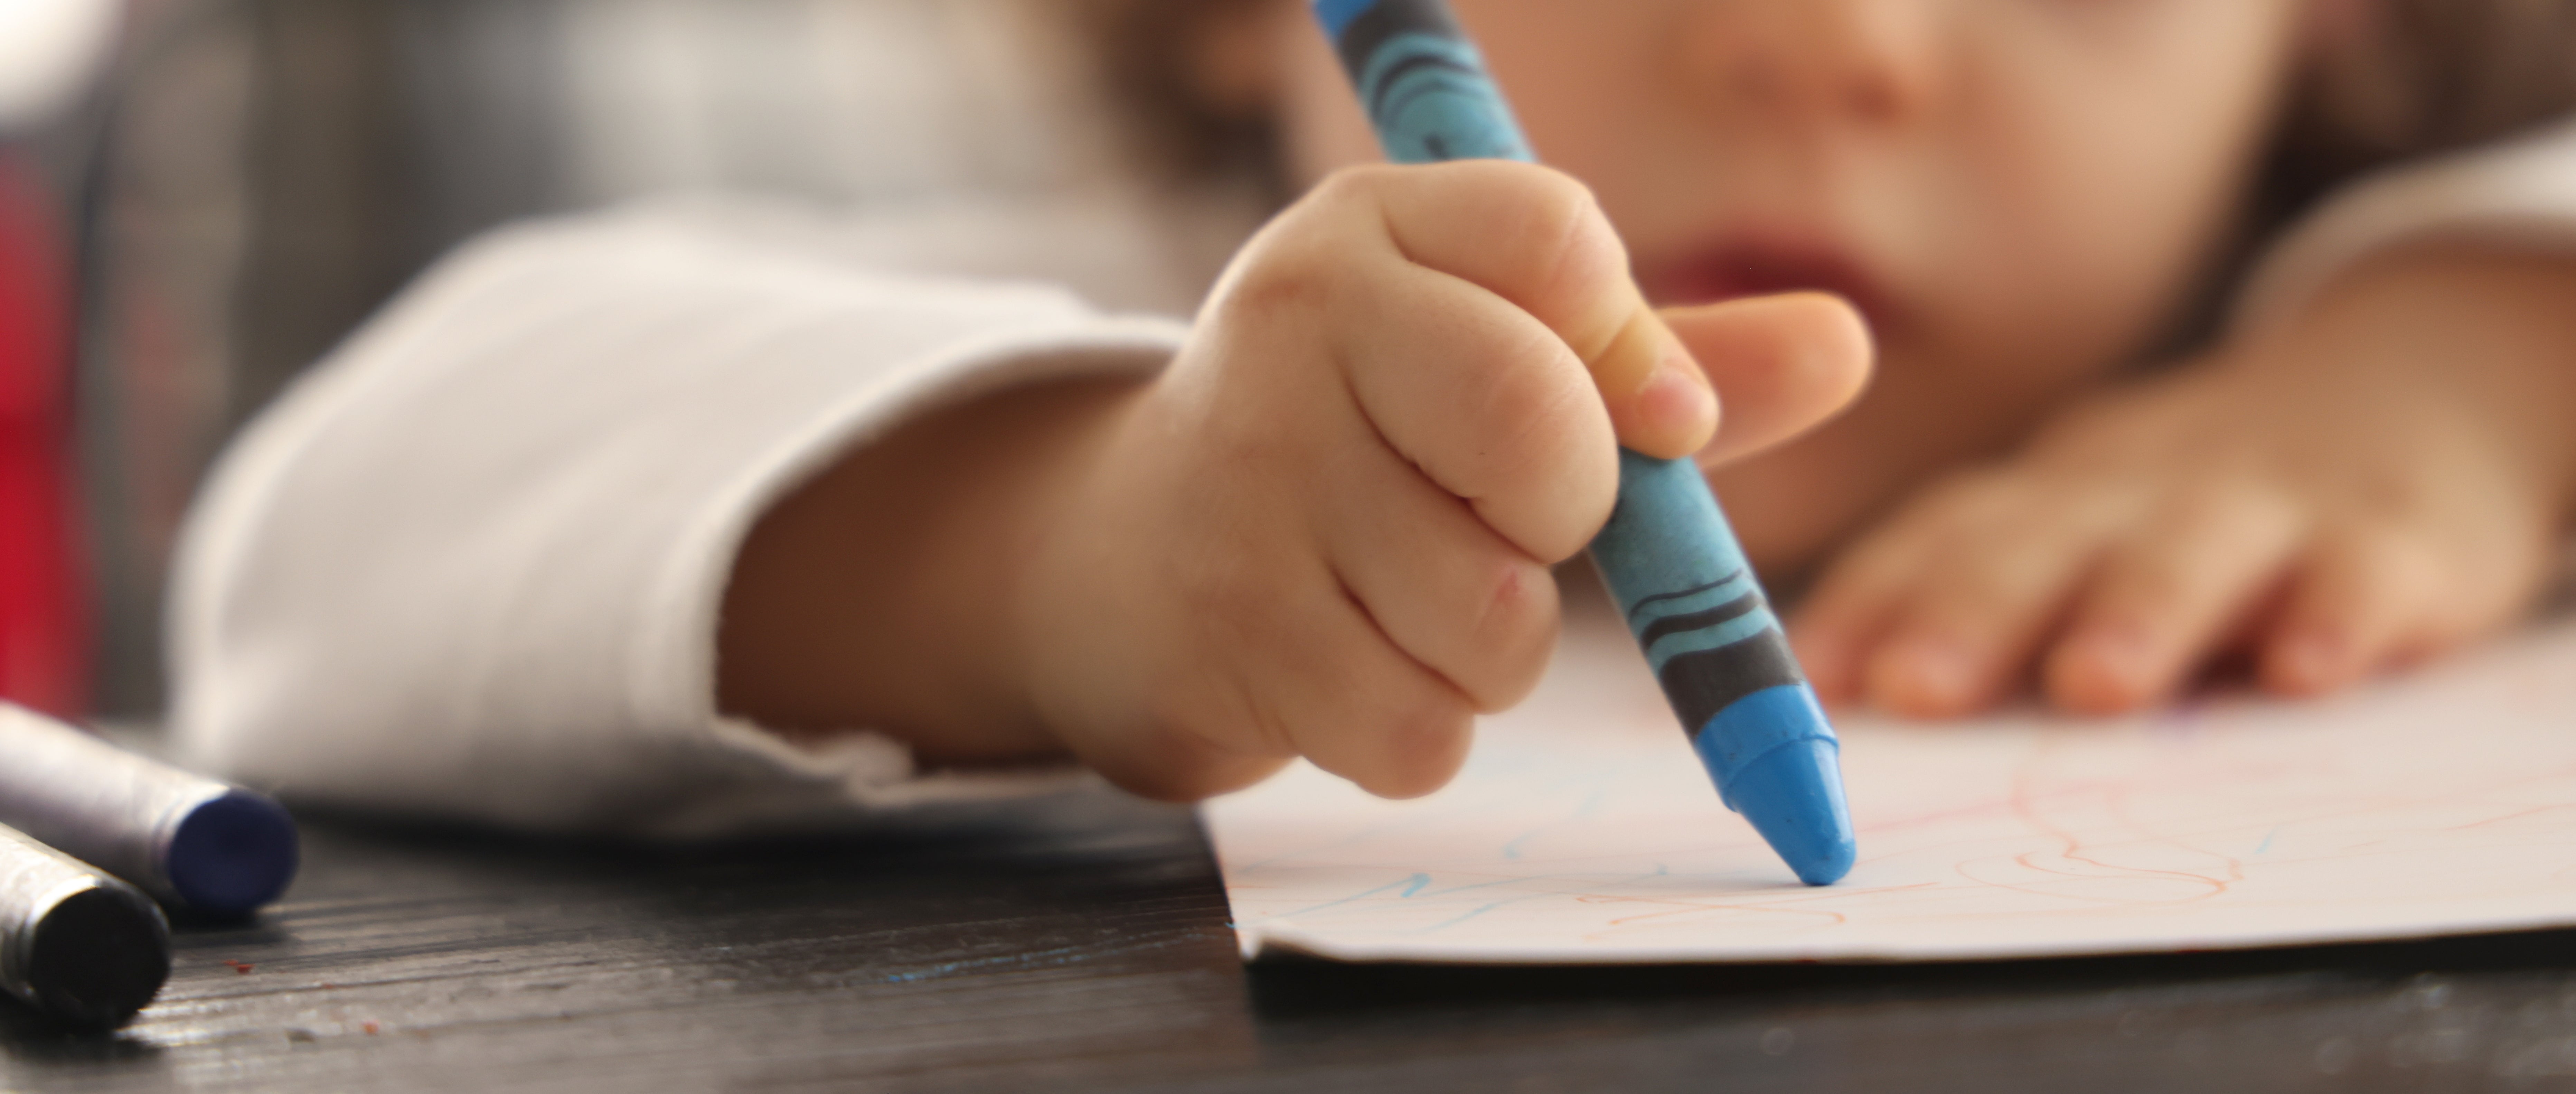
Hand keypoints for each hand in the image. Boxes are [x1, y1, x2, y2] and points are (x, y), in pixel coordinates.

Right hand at [1016, 162, 1868, 799]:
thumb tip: (1848, 344)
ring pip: (1492, 615)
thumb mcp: (1495, 355)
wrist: (1133, 555)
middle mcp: (1294, 320)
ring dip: (1492, 647)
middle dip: (1565, 514)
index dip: (1636, 352)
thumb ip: (1660, 356)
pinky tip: (1352, 660)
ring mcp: (1250, 476)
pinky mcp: (1230, 628)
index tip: (1641, 418)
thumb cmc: (1363, 441)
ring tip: (1407, 596)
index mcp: (1373, 226)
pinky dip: (1421, 728)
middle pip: (1539, 431)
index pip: (1563, 245)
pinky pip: (1423, 730)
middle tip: (1505, 521)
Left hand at [1791, 249, 2575, 717]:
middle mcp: (2141, 490)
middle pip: (2044, 541)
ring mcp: (2272, 508)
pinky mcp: (2398, 537)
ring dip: (2138, 612)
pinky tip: (2307, 670)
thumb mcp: (2083, 530)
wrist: (2417, 389)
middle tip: (1915, 686)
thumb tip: (1831, 695)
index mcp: (2053, 497)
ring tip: (2093, 684)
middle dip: (1972, 611)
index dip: (1871, 598)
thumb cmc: (2194, 507)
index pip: (1944, 534)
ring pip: (2191, 552)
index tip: (1810, 672)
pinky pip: (2364, 575)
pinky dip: (2337, 617)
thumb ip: (1971, 600)